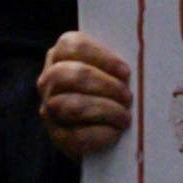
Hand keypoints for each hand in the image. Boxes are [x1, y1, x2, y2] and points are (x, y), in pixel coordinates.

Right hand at [36, 29, 131, 158]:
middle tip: (128, 97)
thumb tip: (134, 68)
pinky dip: (103, 133)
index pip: (73, 46)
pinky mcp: (57, 137)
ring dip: (107, 110)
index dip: (103, 58)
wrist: (94, 133)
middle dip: (107, 86)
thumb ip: (114, 65)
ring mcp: (49, 109)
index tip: (126, 72)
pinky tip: (116, 132)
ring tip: (125, 116)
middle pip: (74, 75)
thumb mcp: (108, 71)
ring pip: (74, 106)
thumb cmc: (108, 93)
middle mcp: (48, 80)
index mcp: (60, 55)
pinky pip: (79, 135)